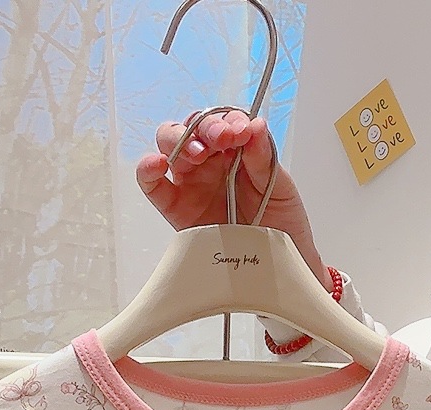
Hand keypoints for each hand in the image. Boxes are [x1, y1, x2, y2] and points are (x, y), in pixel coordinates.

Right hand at [136, 111, 332, 289]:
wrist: (278, 267)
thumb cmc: (282, 225)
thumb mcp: (281, 187)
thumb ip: (264, 157)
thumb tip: (254, 124)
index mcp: (236, 151)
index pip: (223, 122)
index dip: (228, 121)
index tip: (241, 132)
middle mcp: (210, 163)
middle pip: (193, 128)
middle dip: (205, 127)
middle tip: (222, 139)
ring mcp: (191, 184)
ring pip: (170, 146)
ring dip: (179, 141)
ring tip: (198, 154)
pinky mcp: (175, 208)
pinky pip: (153, 184)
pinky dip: (148, 170)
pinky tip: (157, 164)